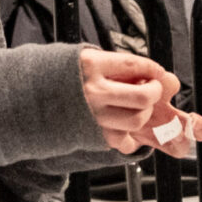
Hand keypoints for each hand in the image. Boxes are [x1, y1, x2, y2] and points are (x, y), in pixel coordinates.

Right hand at [79, 47, 201, 158]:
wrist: (39, 99)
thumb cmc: (70, 77)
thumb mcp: (91, 60)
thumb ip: (122, 65)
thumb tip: (163, 76)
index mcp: (92, 65)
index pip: (134, 64)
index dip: (152, 69)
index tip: (157, 72)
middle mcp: (93, 91)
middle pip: (143, 97)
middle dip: (155, 92)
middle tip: (153, 90)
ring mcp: (93, 115)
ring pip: (137, 119)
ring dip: (144, 113)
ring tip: (137, 106)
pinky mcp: (94, 135)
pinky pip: (124, 142)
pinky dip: (130, 138)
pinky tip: (125, 126)